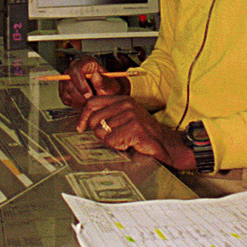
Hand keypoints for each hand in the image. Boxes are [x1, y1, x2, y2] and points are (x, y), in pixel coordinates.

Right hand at [59, 56, 123, 108]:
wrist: (106, 93)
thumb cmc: (108, 87)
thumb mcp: (111, 85)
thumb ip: (103, 82)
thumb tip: (95, 75)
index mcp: (86, 62)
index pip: (76, 70)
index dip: (80, 84)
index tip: (89, 94)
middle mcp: (74, 67)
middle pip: (68, 81)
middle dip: (79, 95)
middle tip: (89, 101)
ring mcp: (67, 77)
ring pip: (66, 90)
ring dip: (77, 100)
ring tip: (88, 102)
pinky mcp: (64, 88)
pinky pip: (65, 97)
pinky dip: (74, 103)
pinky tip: (83, 102)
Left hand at [78, 96, 195, 171]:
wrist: (165, 143)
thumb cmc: (142, 133)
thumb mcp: (122, 118)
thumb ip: (105, 115)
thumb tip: (83, 122)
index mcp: (121, 99)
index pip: (91, 103)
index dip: (83, 117)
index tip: (80, 128)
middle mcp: (126, 104)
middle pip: (94, 120)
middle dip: (100, 133)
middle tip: (115, 137)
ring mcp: (131, 115)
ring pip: (102, 133)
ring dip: (112, 141)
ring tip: (126, 140)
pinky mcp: (135, 128)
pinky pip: (112, 141)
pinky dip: (119, 146)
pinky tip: (130, 144)